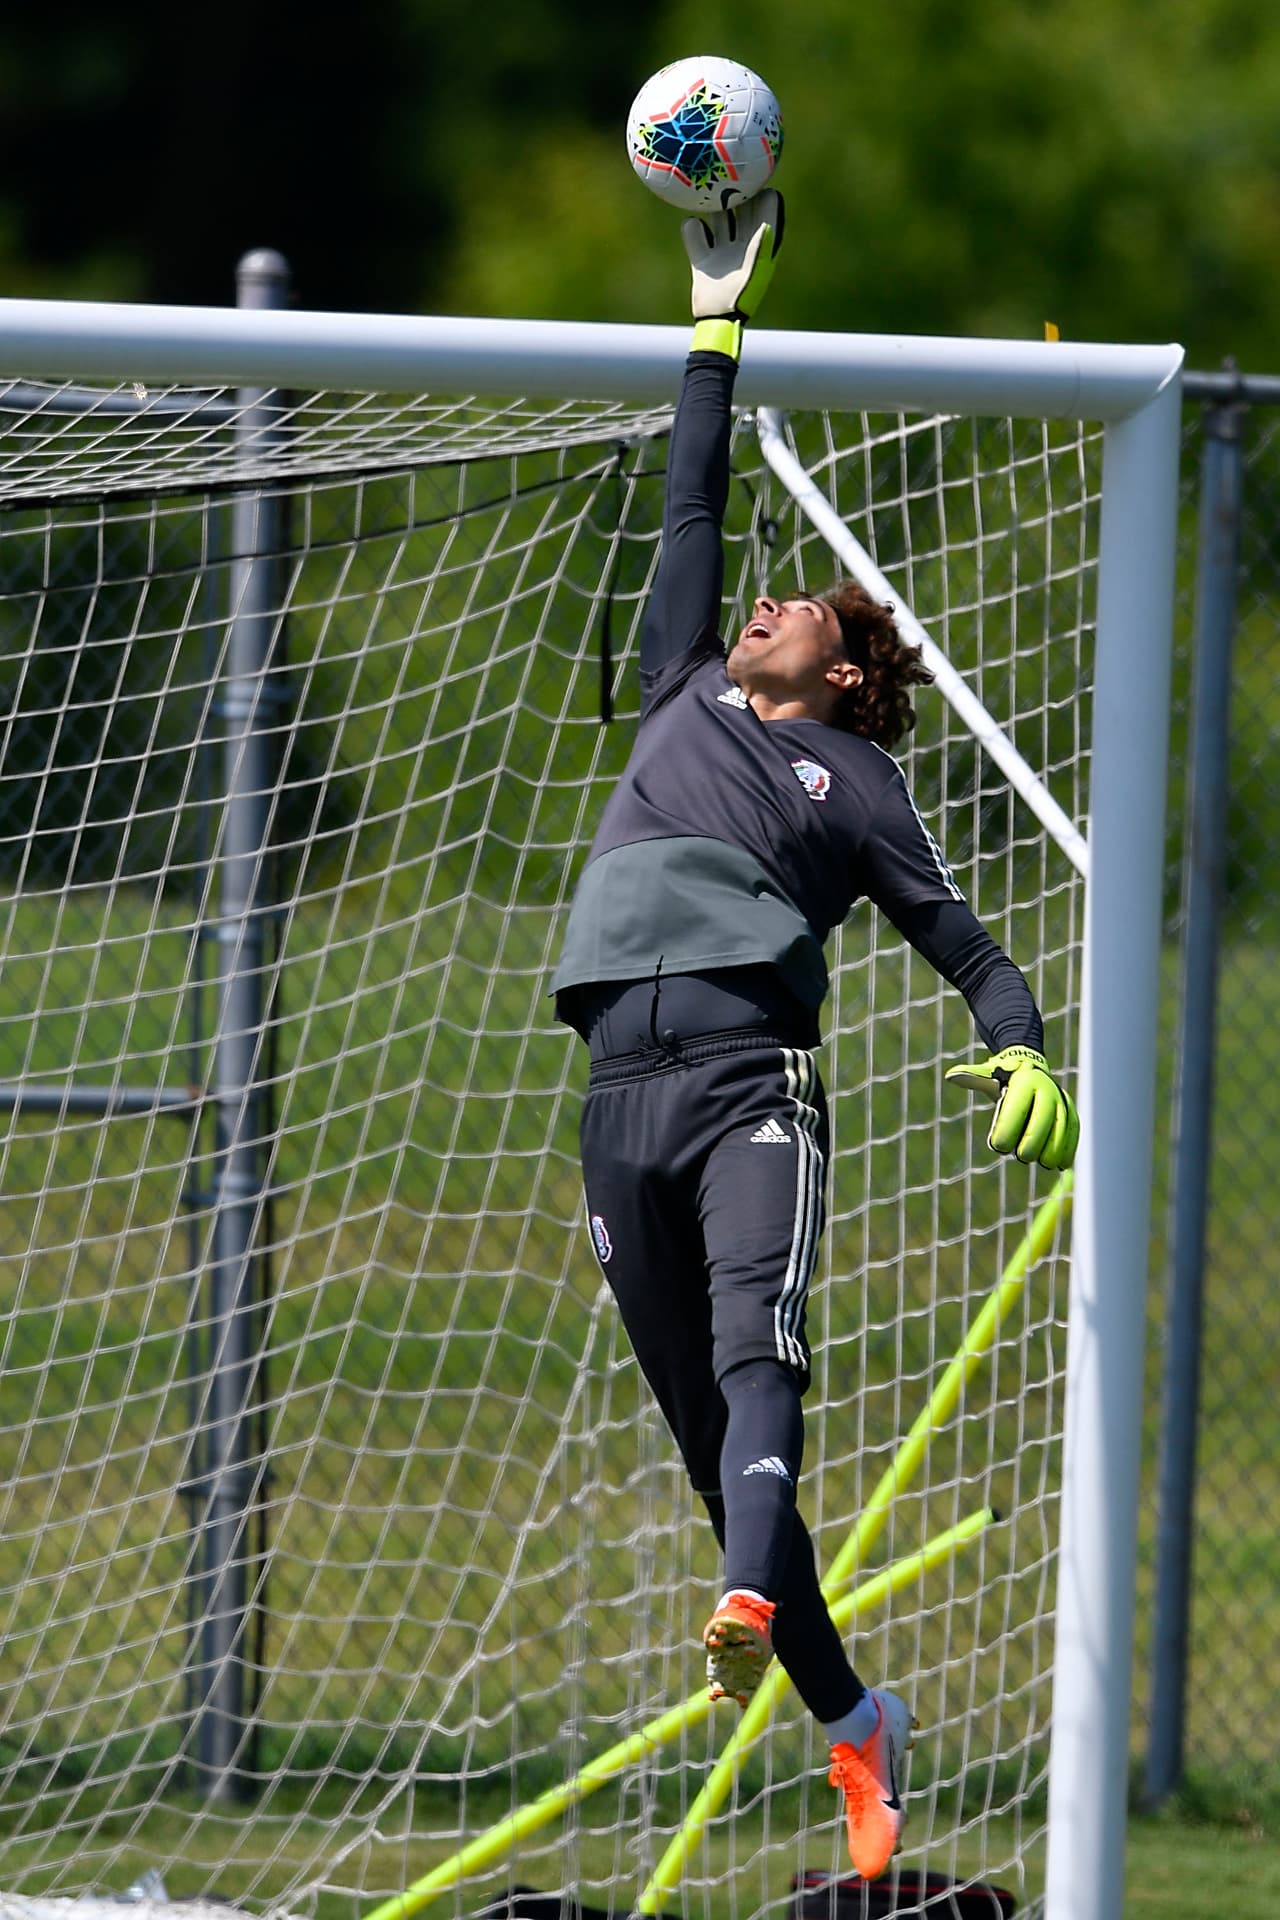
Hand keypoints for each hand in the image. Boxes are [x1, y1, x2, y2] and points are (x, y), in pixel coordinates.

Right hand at [683, 189, 783, 321]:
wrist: (716, 320)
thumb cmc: (743, 297)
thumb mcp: (757, 269)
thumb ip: (761, 243)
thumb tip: (766, 219)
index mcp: (761, 243)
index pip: (766, 208)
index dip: (760, 194)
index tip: (750, 184)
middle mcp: (742, 243)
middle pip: (741, 208)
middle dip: (734, 194)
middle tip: (724, 180)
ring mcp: (721, 250)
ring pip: (718, 217)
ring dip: (712, 208)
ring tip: (707, 197)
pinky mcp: (702, 258)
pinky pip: (694, 232)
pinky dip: (692, 228)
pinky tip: (694, 228)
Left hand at [945, 1046, 1078, 1170]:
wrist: (1031, 1068)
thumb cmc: (1003, 1078)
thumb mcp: (988, 1076)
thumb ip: (972, 1077)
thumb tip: (951, 1075)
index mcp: (1025, 1081)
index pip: (1016, 1108)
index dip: (1007, 1129)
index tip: (997, 1145)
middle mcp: (1047, 1089)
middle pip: (1042, 1121)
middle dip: (1032, 1142)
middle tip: (1021, 1157)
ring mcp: (1061, 1101)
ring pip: (1061, 1128)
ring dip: (1053, 1149)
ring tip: (1042, 1163)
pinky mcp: (1070, 1112)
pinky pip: (1073, 1131)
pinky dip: (1069, 1148)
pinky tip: (1061, 1164)